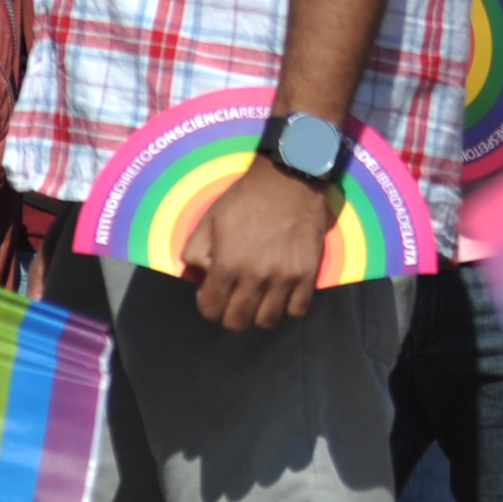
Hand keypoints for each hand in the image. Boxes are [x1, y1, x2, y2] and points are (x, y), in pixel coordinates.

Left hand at [183, 155, 330, 330]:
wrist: (288, 179)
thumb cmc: (245, 199)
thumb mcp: (208, 220)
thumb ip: (195, 253)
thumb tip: (198, 278)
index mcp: (227, 264)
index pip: (211, 309)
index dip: (207, 306)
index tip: (211, 296)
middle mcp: (255, 276)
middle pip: (238, 321)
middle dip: (229, 316)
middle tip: (232, 301)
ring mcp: (285, 277)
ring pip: (267, 321)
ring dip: (257, 316)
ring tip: (257, 301)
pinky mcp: (308, 273)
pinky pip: (298, 309)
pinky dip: (287, 309)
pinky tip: (281, 296)